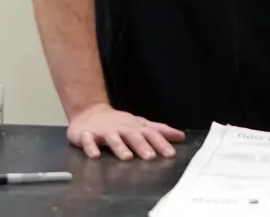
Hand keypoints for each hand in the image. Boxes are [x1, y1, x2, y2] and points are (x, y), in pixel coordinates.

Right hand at [66, 103, 185, 160]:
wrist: (90, 112)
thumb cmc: (119, 123)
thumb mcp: (140, 125)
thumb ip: (160, 131)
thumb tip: (181, 136)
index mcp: (135, 127)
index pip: (150, 134)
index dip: (161, 143)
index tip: (170, 154)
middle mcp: (122, 128)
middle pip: (133, 136)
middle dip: (143, 146)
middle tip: (151, 157)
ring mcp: (104, 131)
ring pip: (113, 139)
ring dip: (120, 147)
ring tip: (127, 158)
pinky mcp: (88, 135)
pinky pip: (89, 141)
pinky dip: (91, 147)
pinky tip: (95, 156)